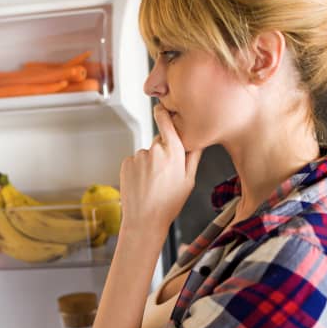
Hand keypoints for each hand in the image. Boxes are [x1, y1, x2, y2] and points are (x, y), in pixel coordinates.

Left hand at [119, 104, 202, 234]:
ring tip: (153, 183)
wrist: (144, 220)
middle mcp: (155, 150)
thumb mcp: (189, 181)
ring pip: (147, 153)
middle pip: (160, 141)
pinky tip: (142, 184)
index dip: (163, 113)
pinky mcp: (127, 162)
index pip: (167, 122)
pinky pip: (135, 161)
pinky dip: (138, 169)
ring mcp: (139, 156)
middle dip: (162, 152)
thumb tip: (199, 139)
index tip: (161, 107)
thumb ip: (194, 156)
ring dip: (150, 163)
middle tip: (165, 174)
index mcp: (174, 153)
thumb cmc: (169, 203)